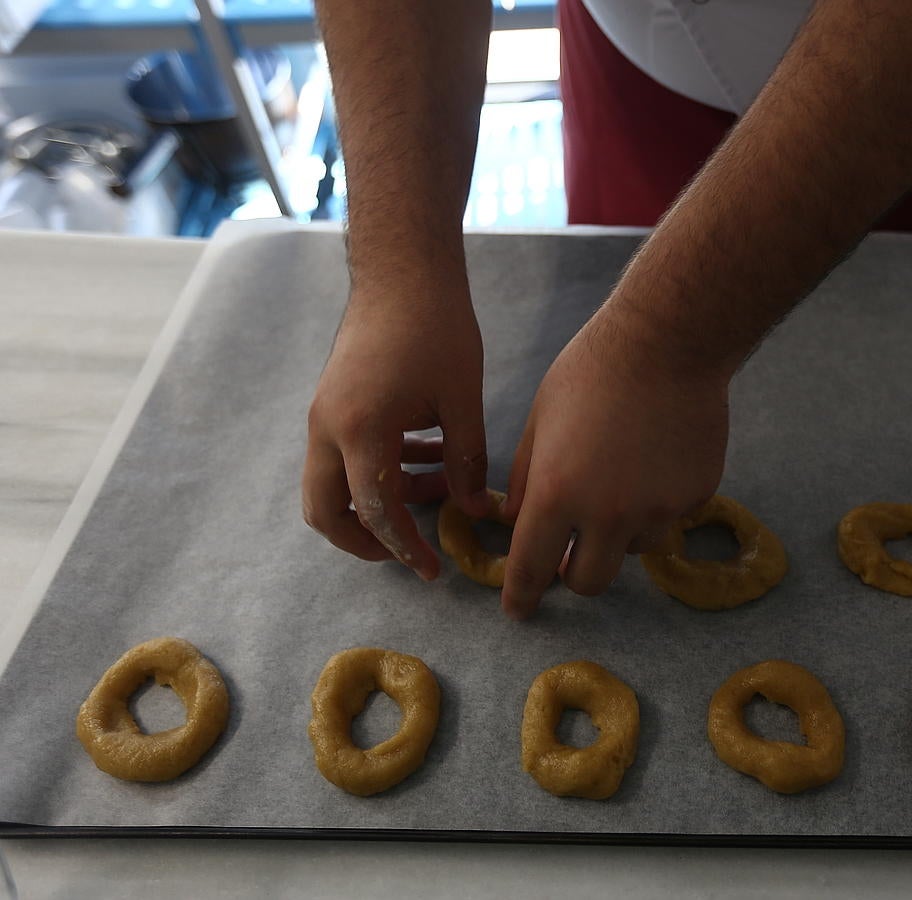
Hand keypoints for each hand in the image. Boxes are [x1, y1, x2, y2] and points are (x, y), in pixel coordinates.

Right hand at [302, 278, 490, 579]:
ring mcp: (324, 415)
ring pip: (331, 486)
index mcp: (360, 431)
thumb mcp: (462, 399)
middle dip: (364, 541)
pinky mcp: (332, 403)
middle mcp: (327, 428)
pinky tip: (428, 458)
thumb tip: (474, 510)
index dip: (405, 548)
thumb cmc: (436, 327)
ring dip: (376, 502)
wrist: (402, 271)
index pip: (375, 513)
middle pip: (325, 511)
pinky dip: (377, 471)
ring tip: (437, 491)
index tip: (434, 569)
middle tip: (410, 550)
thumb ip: (466, 460)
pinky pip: (343, 457)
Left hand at [500, 307, 730, 618]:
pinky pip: (670, 518)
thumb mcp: (539, 420)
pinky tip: (656, 459)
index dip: (520, 595)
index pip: (531, 567)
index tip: (518, 610)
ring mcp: (658, 509)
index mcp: (557, 494)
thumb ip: (524, 477)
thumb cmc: (591, 372)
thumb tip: (516, 519)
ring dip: (620, 534)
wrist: (669, 342)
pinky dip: (657, 504)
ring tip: (622, 480)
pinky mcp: (696, 497)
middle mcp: (608, 514)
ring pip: (634, 550)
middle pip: (588, 581)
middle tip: (572, 553)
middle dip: (574, 573)